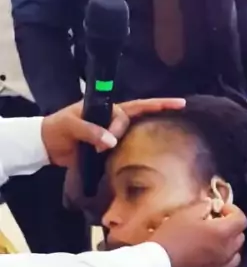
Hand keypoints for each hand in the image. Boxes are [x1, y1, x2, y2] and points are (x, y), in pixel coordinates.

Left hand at [41, 97, 185, 167]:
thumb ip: (89, 130)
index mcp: (106, 108)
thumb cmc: (57, 129)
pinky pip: (123, 152)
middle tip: (102, 145)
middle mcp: (112, 121)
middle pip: (133, 123)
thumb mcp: (70, 125)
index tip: (179, 104)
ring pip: (129, 138)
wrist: (46, 146)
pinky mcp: (107, 152)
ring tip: (112, 152)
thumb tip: (110, 142)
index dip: (158, 104)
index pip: (136, 105)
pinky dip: (127, 157)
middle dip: (123, 131)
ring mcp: (111, 137)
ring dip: (130, 145)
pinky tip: (131, 162)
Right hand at [150, 202, 246, 266]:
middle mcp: (228, 251)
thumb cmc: (171, 237)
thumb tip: (211, 206)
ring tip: (216, 245)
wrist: (158, 266)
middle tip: (216, 225)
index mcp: (223, 232)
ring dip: (229, 248)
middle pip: (240, 237)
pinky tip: (218, 264)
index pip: (241, 219)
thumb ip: (203, 206)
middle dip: (231, 228)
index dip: (233, 211)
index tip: (219, 210)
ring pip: (236, 256)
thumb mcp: (185, 214)